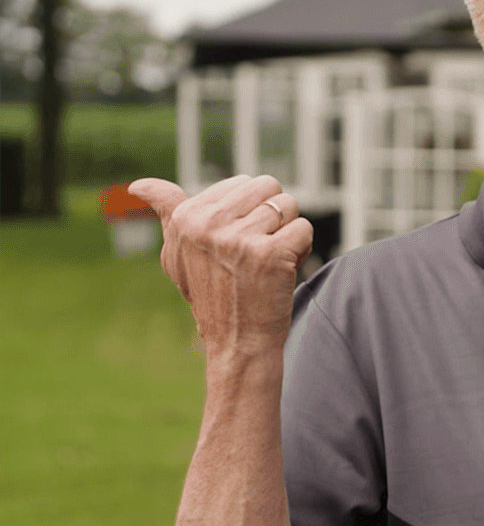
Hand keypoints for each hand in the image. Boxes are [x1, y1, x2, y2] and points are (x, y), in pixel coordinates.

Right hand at [129, 175, 313, 357]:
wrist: (236, 342)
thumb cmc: (211, 295)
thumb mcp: (177, 253)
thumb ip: (167, 212)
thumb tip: (137, 185)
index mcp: (185, 218)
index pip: (243, 183)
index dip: (251, 211)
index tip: (237, 243)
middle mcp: (208, 224)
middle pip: (268, 186)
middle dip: (273, 214)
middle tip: (257, 250)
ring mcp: (239, 239)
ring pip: (289, 205)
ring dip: (287, 232)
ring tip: (268, 261)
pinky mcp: (270, 254)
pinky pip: (304, 228)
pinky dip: (302, 248)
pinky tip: (283, 270)